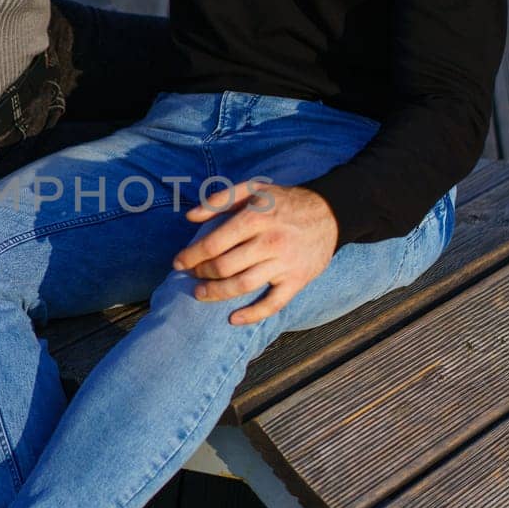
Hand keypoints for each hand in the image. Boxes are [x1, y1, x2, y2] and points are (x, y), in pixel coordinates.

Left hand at [172, 182, 337, 322]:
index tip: (178, 262)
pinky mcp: (297, 280)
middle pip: (225, 267)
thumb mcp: (253, 188)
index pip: (214, 243)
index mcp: (255, 218)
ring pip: (243, 285)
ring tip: (201, 294)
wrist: (330, 212)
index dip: (191, 256)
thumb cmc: (284, 201)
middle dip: (201, 274)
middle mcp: (269, 241)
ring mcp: (284, 263)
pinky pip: (273, 303)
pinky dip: (252, 315)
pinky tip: (233, 319)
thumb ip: (220, 200)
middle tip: (192, 276)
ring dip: (217, 293)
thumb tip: (190, 216)